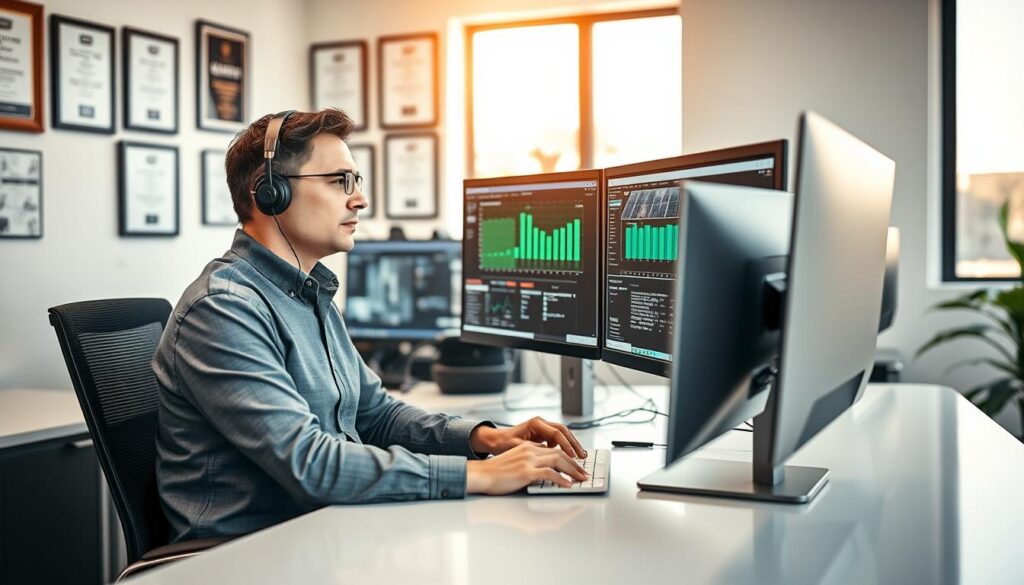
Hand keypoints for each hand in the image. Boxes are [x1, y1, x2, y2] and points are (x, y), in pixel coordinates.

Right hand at [465, 442, 587, 494]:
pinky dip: (561, 479)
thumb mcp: (516, 463)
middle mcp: (530, 450)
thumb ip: (530, 463)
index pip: (553, 449)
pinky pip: (549, 473)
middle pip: (560, 453)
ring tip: (581, 478)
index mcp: (528, 447)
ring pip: (559, 460)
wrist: (480, 475)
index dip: (568, 458)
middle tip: (584, 473)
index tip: (576, 466)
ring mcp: (528, 460)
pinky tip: (568, 485)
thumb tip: (545, 471)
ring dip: (573, 470)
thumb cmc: (496, 473)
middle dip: (575, 464)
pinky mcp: (525, 471)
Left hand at [470, 416, 586, 457]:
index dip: (566, 445)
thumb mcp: (515, 447)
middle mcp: (541, 423)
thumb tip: (544, 454)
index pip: (556, 433)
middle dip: (574, 443)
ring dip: (572, 445)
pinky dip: (565, 447)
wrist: (496, 440)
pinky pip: (559, 439)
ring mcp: (543, 428)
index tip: (572, 455)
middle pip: (564, 431)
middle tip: (582, 456)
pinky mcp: (544, 435)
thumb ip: (530, 449)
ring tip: (580, 457)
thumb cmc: (503, 443)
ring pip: (563, 434)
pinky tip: (569, 457)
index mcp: (535, 423)